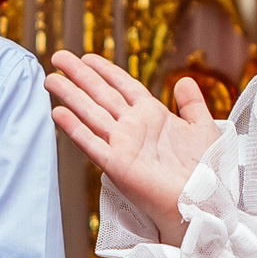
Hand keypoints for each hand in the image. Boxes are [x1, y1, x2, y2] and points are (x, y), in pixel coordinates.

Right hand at [45, 51, 224, 246]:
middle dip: (79, 75)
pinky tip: (58, 113)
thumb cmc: (207, 171)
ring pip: (91, 114)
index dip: (105, 70)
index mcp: (153, 116)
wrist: (204, 201)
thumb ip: (192, 104)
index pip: (123, 86)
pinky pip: (92, 143)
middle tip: (59, 57)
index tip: (87, 57)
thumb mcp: (203, 128)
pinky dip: (75, 129)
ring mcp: (123, 145)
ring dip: (70, 95)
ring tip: (50, 79)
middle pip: (101, 94)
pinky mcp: (117, 166)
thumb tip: (184, 80)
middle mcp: (134, 128)